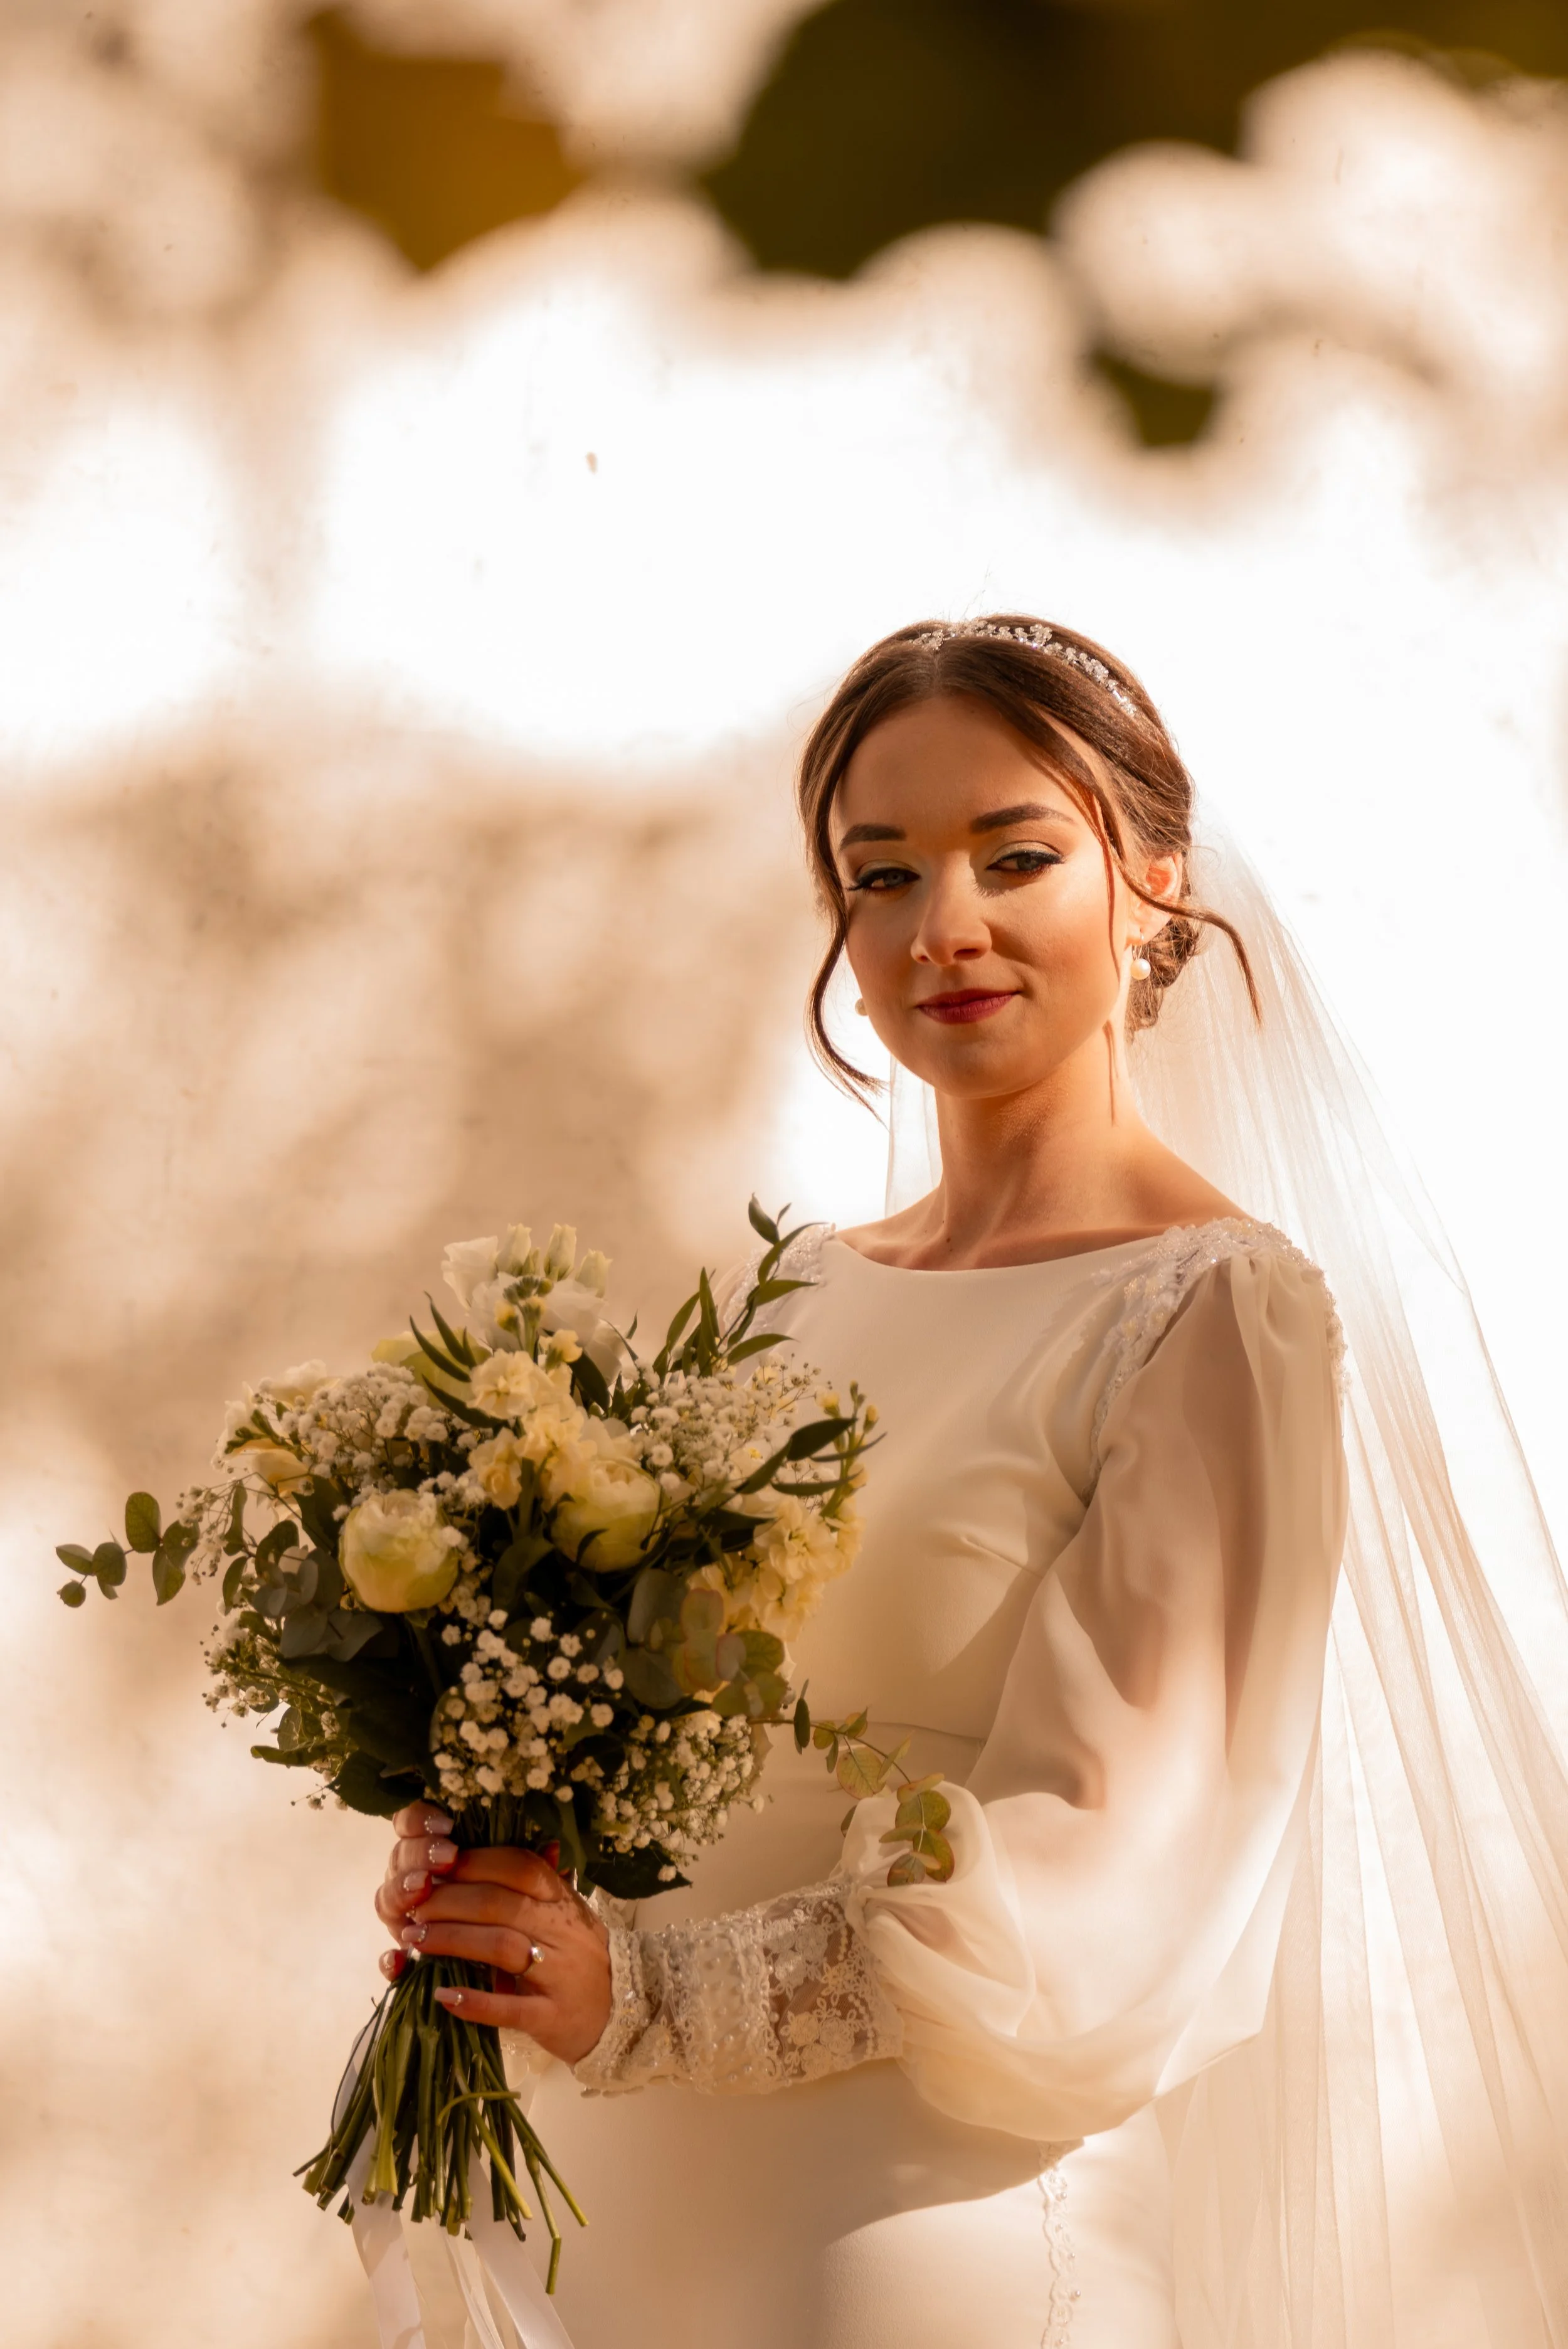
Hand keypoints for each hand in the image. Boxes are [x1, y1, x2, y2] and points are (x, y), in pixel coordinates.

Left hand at [375, 1802, 612, 2066]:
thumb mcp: (564, 1911)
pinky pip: (511, 2008)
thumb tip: (509, 1837)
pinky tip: (443, 1996)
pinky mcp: (553, 2017)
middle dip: (450, 1901)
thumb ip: (535, 1880)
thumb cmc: (578, 1956)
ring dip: (453, 1941)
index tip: (435, 1865)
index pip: (519, 1866)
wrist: (622, 2013)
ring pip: (502, 1947)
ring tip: (415, 1940)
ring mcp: (560, 1974)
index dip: (474, 1862)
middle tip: (413, 1906)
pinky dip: (475, 2001)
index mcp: (562, 1900)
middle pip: (502, 1904)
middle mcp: (563, 1930)